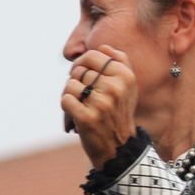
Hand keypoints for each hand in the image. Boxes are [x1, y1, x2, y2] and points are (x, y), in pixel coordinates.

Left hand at [61, 46, 138, 168]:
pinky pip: (65, 99)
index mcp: (125, 76)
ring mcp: (101, 103)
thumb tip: (103, 47)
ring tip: (80, 105)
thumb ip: (120, 63)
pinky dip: (66, 106)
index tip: (82, 74)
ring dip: (70, 94)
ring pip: (71, 84)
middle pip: (79, 71)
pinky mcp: (87, 118)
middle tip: (82, 95)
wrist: (119, 148)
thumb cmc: (119, 114)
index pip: (92, 56)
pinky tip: (75, 114)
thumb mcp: (128, 87)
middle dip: (75, 81)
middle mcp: (115, 88)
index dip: (81, 63)